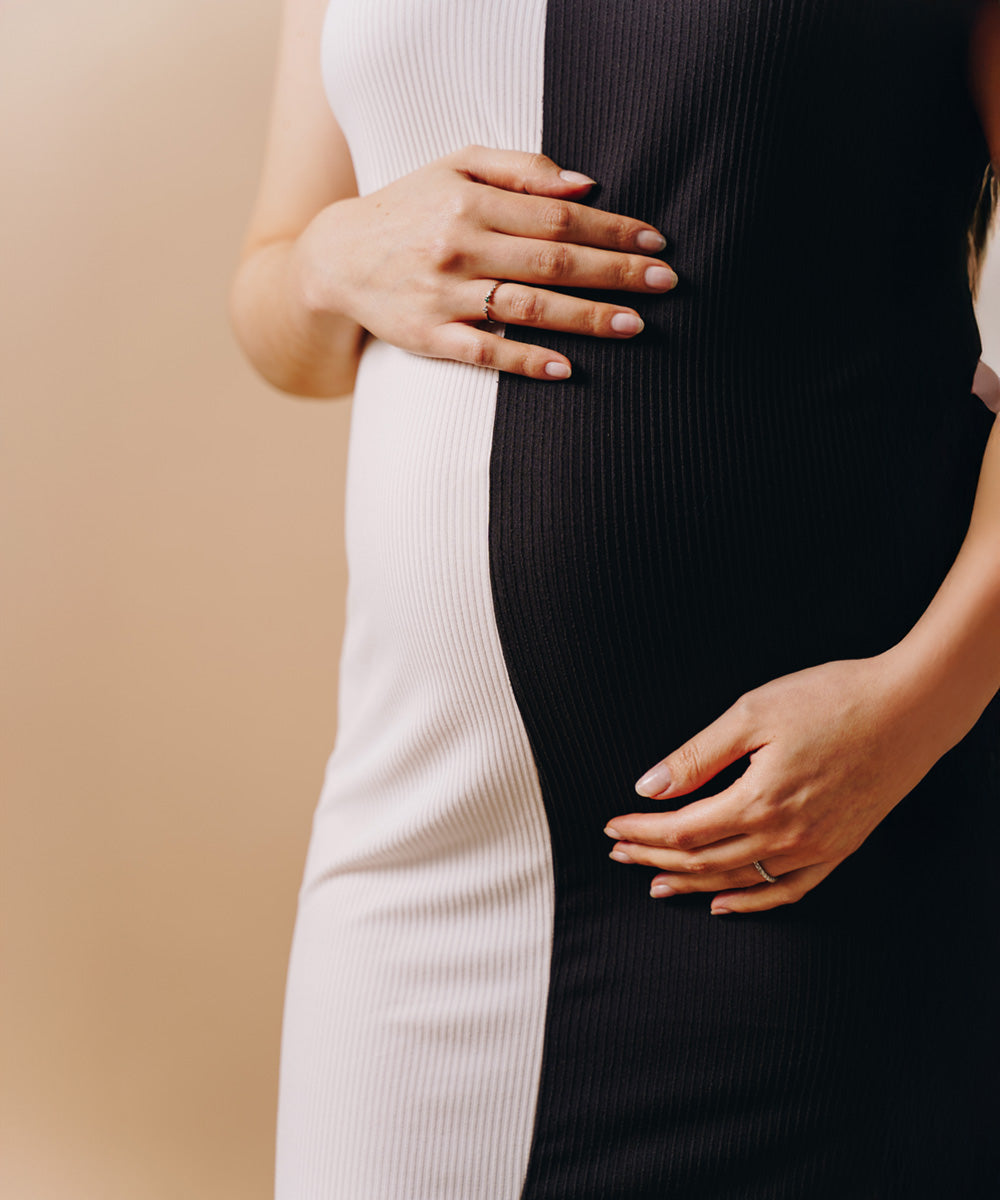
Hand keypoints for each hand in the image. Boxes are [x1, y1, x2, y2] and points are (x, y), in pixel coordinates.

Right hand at [291, 143, 677, 379]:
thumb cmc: (409, 208)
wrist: (336, 258)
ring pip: (528, 306)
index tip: (655, 240)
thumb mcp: (455, 167)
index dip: (611, 228)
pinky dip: (527, 361)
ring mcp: (445, 295)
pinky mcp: (430, 337)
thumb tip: (586, 187)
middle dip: (615, 271)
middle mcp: (460, 246)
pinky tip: (567, 369)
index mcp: (471, 200)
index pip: (557, 214)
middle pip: (553, 259)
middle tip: (666, 282)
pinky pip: (485, 353)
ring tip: (636, 326)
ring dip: (586, 317)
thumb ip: (520, 171)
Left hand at [604, 655, 950, 913]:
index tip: (611, 829)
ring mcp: (814, 848)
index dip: (641, 832)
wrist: (911, 707)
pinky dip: (750, 901)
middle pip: (702, 860)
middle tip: (618, 854)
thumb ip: (697, 755)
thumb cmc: (833, 698)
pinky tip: (723, 903)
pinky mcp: (839, 848)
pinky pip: (786, 891)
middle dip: (653, 858)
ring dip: (690, 884)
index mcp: (757, 800)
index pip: (681, 830)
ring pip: (737, 879)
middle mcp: (784, 835)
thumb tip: (649, 787)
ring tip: (655, 882)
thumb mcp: (754, 712)